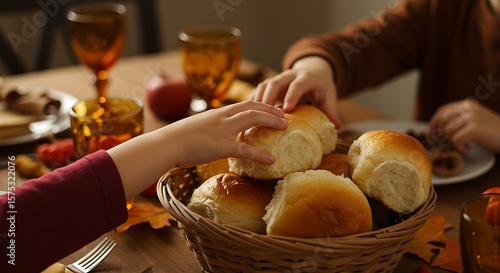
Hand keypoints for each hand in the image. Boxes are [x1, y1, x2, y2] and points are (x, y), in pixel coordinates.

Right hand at [162, 100, 287, 166]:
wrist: (166, 144)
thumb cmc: (178, 138)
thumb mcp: (198, 127)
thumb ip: (211, 128)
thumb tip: (218, 134)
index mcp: (218, 113)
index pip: (245, 104)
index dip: (262, 105)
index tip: (273, 109)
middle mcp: (222, 118)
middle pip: (253, 107)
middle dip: (271, 110)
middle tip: (285, 117)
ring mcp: (222, 131)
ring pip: (253, 120)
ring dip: (271, 122)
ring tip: (284, 128)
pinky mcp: (220, 147)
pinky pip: (245, 150)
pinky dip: (260, 154)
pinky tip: (271, 159)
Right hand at [250, 56, 341, 127]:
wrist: (313, 69)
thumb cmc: (321, 86)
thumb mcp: (329, 95)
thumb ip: (330, 110)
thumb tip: (337, 126)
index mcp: (306, 77)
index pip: (298, 85)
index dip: (292, 96)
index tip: (286, 109)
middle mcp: (290, 75)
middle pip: (276, 83)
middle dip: (269, 98)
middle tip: (264, 115)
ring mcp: (278, 78)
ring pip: (264, 85)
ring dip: (258, 101)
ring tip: (254, 118)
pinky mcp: (270, 84)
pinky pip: (258, 90)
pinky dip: (253, 102)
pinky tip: (249, 116)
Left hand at [428, 99, 499, 152]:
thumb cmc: (494, 132)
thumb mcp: (475, 120)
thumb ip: (459, 120)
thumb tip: (436, 129)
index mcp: (467, 105)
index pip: (443, 111)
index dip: (433, 123)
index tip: (430, 134)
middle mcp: (468, 108)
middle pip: (443, 121)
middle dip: (442, 134)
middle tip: (450, 143)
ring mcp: (472, 117)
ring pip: (449, 132)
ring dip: (454, 142)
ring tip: (465, 145)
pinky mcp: (475, 128)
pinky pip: (456, 139)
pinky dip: (460, 147)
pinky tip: (468, 149)